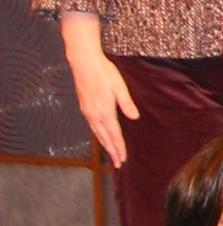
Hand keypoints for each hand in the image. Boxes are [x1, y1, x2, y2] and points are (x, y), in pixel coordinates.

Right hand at [60, 13, 139, 165]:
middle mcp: (94, 115)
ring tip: (110, 153)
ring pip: (97, 133)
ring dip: (104, 145)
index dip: (119, 148)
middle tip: (117, 163)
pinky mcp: (84, 107)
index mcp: (105, 111)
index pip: (114, 135)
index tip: (123, 159)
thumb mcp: (119, 87)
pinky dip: (98, 135)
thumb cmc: (103, 72)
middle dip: (111, 151)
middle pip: (104, 138)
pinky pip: (92, 126)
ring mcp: (87, 111)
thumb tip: (135, 117)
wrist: (84, 62)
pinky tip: (100, 136)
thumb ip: (127, 104)